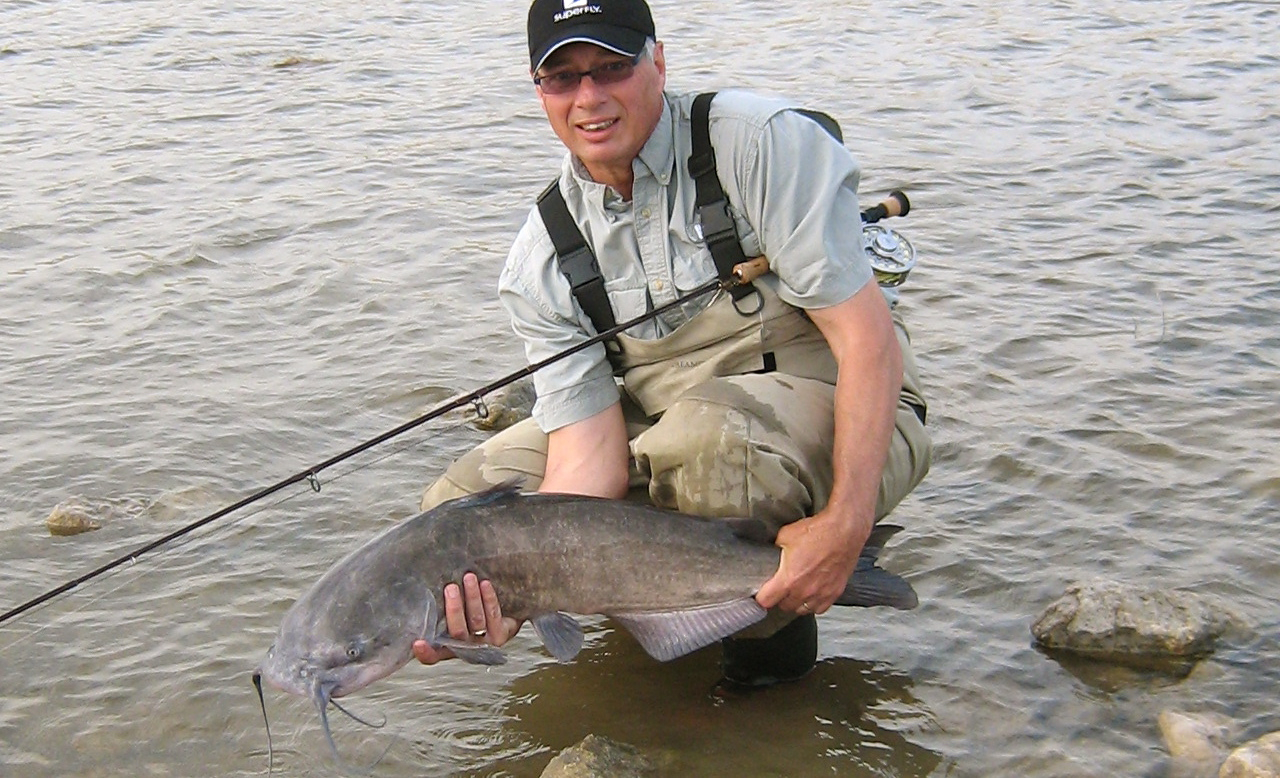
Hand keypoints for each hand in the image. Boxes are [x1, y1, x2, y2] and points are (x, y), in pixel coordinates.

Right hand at [412, 572, 520, 664]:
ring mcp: (484, 644)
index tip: (417, 642)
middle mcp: (465, 648)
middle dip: (454, 608)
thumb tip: (427, 588)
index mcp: (448, 647)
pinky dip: (488, 597)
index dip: (425, 652)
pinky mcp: (501, 635)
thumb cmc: (468, 617)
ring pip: (476, 620)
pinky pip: (493, 614)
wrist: (501, 623)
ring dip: (472, 597)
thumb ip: (440, 611)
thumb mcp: (452, 617)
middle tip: (451, 587)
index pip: (433, 655)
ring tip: (469, 577)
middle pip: (457, 632)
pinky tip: (484, 584)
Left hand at [753, 507, 871, 615]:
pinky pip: (820, 608)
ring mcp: (821, 594)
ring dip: (797, 603)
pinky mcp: (834, 592)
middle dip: (780, 599)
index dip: (761, 598)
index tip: (761, 594)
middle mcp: (804, 591)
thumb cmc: (819, 531)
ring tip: (796, 592)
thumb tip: (772, 550)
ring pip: (802, 610)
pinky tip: (812, 595)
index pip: (766, 601)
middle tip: (779, 589)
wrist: (844, 531)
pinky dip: (814, 604)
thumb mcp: (786, 535)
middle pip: (784, 607)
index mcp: (789, 579)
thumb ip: (776, 547)